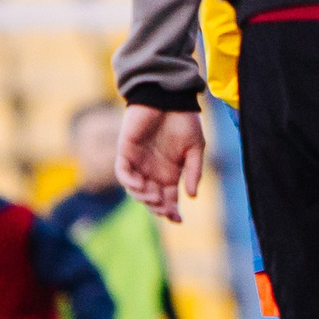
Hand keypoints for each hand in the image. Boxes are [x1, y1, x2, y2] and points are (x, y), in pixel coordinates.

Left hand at [117, 106, 205, 222]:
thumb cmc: (184, 121)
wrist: (169, 99)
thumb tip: (191, 196)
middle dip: (157, 208)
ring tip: (155, 198)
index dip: (171, 211)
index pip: (168, 199)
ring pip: (134, 189)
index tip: (178, 220)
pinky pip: (122, 173)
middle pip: (150, 199)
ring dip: (143, 198)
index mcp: (170, 173)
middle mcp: (153, 171)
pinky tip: (141, 186)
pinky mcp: (126, 152)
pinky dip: (130, 182)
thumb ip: (193, 172)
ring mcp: (138, 162)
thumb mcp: (195, 149)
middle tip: (166, 210)